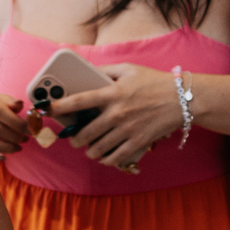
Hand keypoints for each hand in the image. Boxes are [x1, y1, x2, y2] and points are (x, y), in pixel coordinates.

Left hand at [51, 64, 179, 171]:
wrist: (184, 99)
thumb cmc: (154, 82)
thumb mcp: (128, 70)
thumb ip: (105, 71)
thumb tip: (85, 72)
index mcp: (112, 93)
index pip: (79, 101)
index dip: (59, 106)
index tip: (46, 109)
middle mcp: (117, 113)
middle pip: (84, 133)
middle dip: (74, 139)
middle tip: (73, 139)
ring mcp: (127, 130)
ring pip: (97, 149)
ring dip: (89, 151)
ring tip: (89, 148)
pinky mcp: (138, 143)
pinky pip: (114, 157)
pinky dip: (106, 159)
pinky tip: (105, 156)